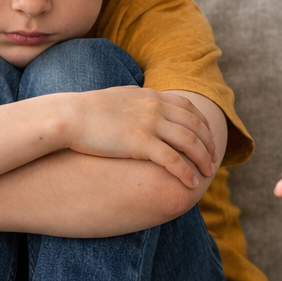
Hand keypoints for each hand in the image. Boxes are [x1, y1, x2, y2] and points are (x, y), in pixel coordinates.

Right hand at [63, 86, 216, 187]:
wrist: (68, 116)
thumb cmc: (86, 111)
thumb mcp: (118, 98)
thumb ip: (136, 101)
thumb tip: (142, 103)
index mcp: (151, 96)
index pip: (188, 108)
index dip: (203, 123)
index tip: (209, 137)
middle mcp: (155, 108)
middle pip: (195, 126)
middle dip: (209, 144)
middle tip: (214, 159)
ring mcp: (149, 124)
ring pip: (189, 143)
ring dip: (202, 159)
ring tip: (208, 174)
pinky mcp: (140, 143)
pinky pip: (172, 160)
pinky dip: (185, 172)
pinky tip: (191, 183)